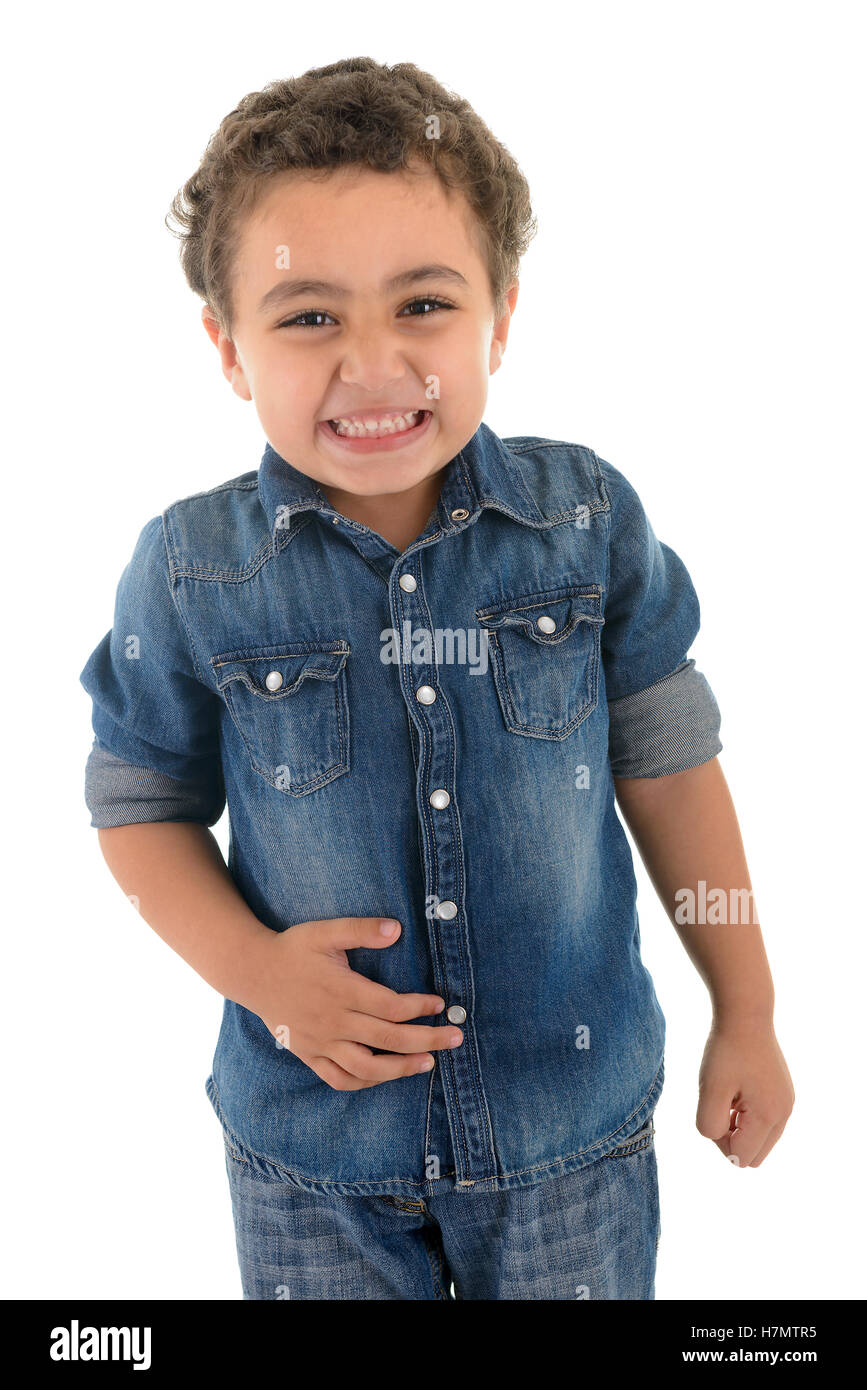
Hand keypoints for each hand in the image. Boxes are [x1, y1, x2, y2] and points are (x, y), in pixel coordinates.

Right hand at [250, 916, 462, 1089]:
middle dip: (428, 1040)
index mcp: (342, 991)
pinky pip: (340, 1079)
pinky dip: (365, 1083)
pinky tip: (385, 1077)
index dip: (420, 1007)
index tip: (440, 1004)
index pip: (391, 1007)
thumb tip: (397, 929)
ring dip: (401, 1069)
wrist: (251, 973)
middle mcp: (334, 1022)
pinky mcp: (309, 1055)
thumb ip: (361, 929)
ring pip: (367, 1068)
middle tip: (456, 1038)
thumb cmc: (292, 949)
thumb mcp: (325, 931)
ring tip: (428, 1063)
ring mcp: (321, 1043)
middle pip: (389, 1040)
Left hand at [696, 1018, 794, 1166]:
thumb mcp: (710, 1089)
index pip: (739, 1156)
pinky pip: (763, 1123)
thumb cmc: (726, 1051)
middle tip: (720, 1102)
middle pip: (753, 1155)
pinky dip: (746, 1115)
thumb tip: (728, 1149)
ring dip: (738, 1126)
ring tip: (729, 1093)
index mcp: (769, 1116)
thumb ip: (711, 1125)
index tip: (712, 1106)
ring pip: (758, 1140)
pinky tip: (737, 1088)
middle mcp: (784, 1115)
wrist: (746, 1014)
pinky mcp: (784, 1094)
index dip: (718, 1138)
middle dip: (731, 1137)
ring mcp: (787, 1104)